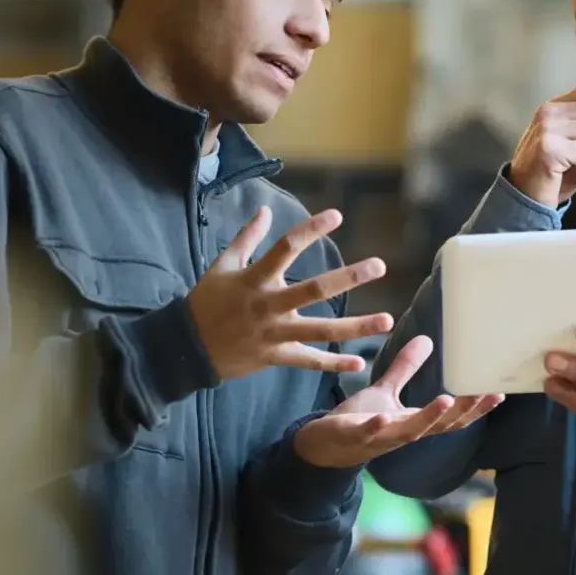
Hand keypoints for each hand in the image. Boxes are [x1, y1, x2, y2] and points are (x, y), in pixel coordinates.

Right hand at [187, 206, 392, 379]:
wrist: (187, 348)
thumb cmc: (206, 302)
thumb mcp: (222, 266)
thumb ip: (246, 238)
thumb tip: (265, 210)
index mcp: (254, 279)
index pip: (286, 248)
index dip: (311, 230)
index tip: (338, 215)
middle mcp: (268, 306)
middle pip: (314, 290)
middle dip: (348, 278)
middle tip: (379, 266)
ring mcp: (274, 334)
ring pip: (321, 331)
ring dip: (356, 327)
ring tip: (388, 320)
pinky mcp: (276, 357)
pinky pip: (309, 362)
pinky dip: (333, 364)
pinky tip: (359, 363)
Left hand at [293, 335, 504, 467]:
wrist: (322, 447)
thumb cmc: (358, 421)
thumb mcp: (386, 392)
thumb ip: (406, 369)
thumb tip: (428, 340)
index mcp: (412, 422)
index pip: (450, 418)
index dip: (475, 408)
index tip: (499, 392)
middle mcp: (401, 433)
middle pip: (438, 426)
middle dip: (462, 412)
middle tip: (485, 394)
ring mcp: (378, 438)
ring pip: (408, 432)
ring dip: (427, 418)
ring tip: (446, 400)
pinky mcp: (352, 437)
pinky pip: (366, 434)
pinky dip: (376, 428)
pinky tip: (383, 418)